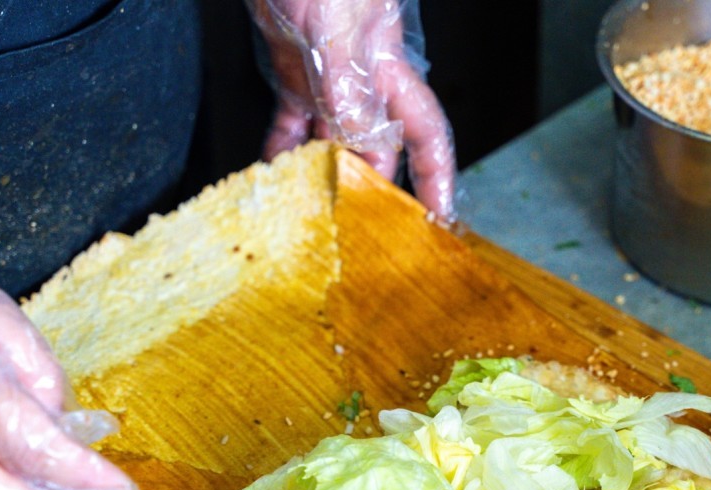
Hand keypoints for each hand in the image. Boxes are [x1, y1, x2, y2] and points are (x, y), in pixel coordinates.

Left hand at [249, 0, 457, 220]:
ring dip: (320, 176)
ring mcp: (327, 79)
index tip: (439, 223)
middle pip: (375, 149)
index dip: (437, 180)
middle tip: (356, 235)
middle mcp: (363, 82)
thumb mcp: (335, 32)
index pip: (426, 136)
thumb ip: (350, 89)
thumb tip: (367, 147)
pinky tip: (270, 173)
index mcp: (389, 69)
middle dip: (369, 191)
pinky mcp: (293, 71)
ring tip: (309, 215)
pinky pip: (291, 123)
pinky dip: (281, 150)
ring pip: (331, 142)